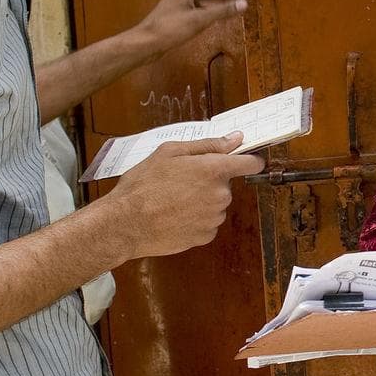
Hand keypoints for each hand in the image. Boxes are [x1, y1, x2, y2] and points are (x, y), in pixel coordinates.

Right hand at [107, 133, 263, 259]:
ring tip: (172, 200)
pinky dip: (195, 219)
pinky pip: (206, 223)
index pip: (250, 164)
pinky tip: (174, 216)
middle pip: (225, 185)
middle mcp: (220, 195)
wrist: (125, 224)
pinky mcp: (205, 236)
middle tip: (180, 182)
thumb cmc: (143, 185)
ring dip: (201, 201)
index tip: (248, 160)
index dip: (250, 160)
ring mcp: (214, 218)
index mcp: (214, 170)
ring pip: (215, 205)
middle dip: (208, 182)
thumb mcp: (169, 152)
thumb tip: (235, 139)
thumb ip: (207, 145)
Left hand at [133, 0, 250, 53]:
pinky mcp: (182, 13)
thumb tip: (244, 3)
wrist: (147, 43)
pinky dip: (215, 7)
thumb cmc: (171, 29)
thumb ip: (222, 11)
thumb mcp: (199, 19)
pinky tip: (224, 13)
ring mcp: (183, 2)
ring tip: (239, 3)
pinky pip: (202, 5)